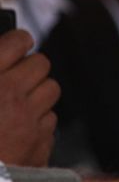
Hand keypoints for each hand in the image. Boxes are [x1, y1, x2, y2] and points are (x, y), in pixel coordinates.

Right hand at [0, 30, 58, 166]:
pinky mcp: (40, 142)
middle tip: (19, 73)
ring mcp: (28, 120)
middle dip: (31, 66)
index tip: (19, 42)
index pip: (16, 41)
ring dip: (38, 91)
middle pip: (41, 63)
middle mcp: (10, 95)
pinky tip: (19, 128)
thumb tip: (3, 54)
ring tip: (21, 100)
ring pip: (51, 89)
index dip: (18, 39)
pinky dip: (38, 121)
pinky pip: (50, 119)